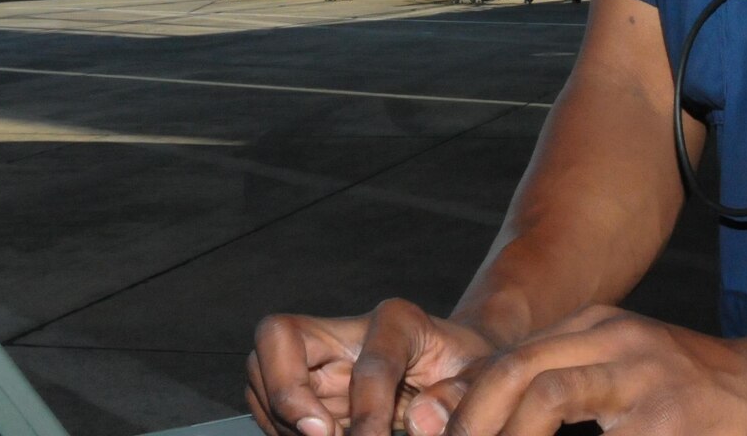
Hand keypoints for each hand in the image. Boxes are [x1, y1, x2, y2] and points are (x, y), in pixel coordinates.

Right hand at [247, 299, 494, 435]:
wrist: (459, 369)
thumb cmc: (473, 370)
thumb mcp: (485, 378)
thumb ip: (461, 396)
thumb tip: (424, 423)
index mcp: (397, 322)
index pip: (367, 365)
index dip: (368, 414)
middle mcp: (346, 331)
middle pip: (277, 336)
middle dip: (284, 391)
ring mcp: (319, 358)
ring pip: (261, 371)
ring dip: (281, 418)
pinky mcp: (306, 386)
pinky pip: (269, 405)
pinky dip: (284, 430)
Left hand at [429, 306, 746, 435]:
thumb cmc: (691, 391)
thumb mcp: (623, 363)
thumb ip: (566, 377)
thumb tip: (484, 410)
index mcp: (595, 327)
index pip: (509, 358)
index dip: (466, 403)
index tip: (438, 434)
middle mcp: (614, 341)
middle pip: (517, 369)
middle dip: (474, 419)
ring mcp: (642, 379)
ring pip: (548, 395)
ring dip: (510, 433)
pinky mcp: (666, 422)